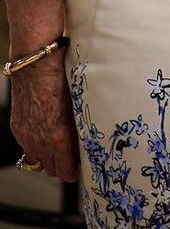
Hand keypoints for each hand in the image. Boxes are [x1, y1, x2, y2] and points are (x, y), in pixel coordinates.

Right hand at [9, 55, 78, 181]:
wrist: (36, 63)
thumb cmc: (62, 78)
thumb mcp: (77, 104)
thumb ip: (78, 127)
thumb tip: (86, 139)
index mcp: (58, 136)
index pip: (65, 170)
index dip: (73, 172)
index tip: (80, 167)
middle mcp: (40, 140)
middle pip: (51, 169)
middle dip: (61, 166)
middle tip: (71, 158)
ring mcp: (26, 135)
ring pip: (37, 161)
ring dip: (47, 158)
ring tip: (58, 149)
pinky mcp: (18, 127)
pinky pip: (26, 147)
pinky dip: (36, 147)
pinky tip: (44, 136)